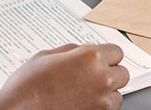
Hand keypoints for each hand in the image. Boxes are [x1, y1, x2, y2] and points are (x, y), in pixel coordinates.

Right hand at [0, 44, 129, 109]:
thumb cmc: (27, 85)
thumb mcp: (47, 56)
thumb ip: (73, 50)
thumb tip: (87, 47)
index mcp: (90, 56)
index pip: (117, 52)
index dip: (106, 56)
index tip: (100, 60)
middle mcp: (100, 77)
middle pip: (123, 73)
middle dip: (110, 73)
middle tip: (93, 76)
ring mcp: (100, 100)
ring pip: (118, 94)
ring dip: (107, 92)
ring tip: (86, 92)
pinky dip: (100, 107)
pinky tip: (83, 103)